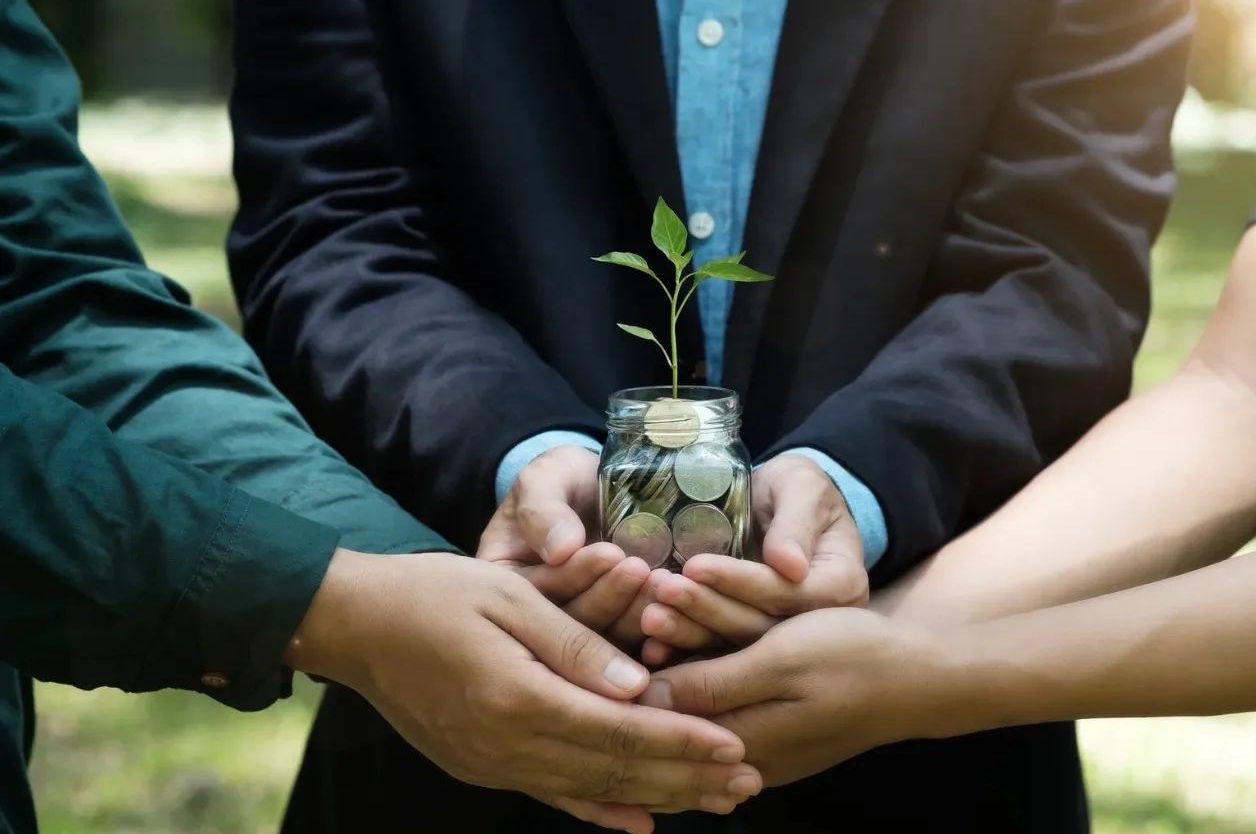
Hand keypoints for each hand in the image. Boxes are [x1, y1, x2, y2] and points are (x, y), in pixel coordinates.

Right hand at [287, 550, 762, 832]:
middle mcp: (506, 745)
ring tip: (715, 800)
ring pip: (590, 790)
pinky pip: (552, 794)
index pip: (618, 729)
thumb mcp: (508, 596)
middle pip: (614, 770)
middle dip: (687, 777)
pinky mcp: (482, 766)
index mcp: (517, 697)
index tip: (735, 745)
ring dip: (658, 796)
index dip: (681, 739)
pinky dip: (600, 809)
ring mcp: (491, 764)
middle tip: (749, 781)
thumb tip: (637, 686)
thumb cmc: (434, 594)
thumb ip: (574, 642)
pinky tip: (640, 822)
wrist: (356, 626)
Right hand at [478, 445, 657, 644]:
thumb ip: (543, 510)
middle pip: (569, 625)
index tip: (610, 552)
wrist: (596, 488)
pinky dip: (656, 635)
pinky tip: (679, 614)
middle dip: (609, 597)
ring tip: (663, 582)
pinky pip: (633, 645)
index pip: (536, 593)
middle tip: (642, 569)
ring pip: (604, 640)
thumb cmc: (562, 479)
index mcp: (507, 589)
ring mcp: (577, 634)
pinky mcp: (613, 637)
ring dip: (636, 613)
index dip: (574, 575)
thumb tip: (561, 549)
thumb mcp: (543, 480)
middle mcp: (536, 621)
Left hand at [639, 609, 960, 787]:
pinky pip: (724, 698)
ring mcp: (758, 745)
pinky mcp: (771, 725)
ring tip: (650, 612)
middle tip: (624, 616)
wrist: (921, 675)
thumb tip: (644, 699)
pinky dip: (703, 666)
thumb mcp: (780, 662)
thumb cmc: (854, 659)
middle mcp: (744, 756)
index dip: (632, 676)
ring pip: (699, 702)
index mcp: (743, 746)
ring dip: (673, 657)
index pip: (665, 722)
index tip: (612, 626)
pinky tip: (681, 637)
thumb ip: (713, 684)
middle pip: (677, 714)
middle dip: (646, 665)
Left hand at [641, 455, 869, 663]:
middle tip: (662, 591)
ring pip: (737, 645)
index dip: (740, 581)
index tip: (696, 565)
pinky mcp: (758, 647)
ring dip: (690, 633)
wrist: (790, 505)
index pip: (786, 592)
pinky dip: (686, 652)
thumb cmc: (797, 489)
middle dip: (707, 609)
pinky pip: (721, 654)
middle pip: (760, 626)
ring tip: (650, 617)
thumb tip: (790, 564)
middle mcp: (818, 623)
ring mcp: (789, 641)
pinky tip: (653, 649)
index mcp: (841, 586)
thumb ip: (796, 523)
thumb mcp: (802, 489)